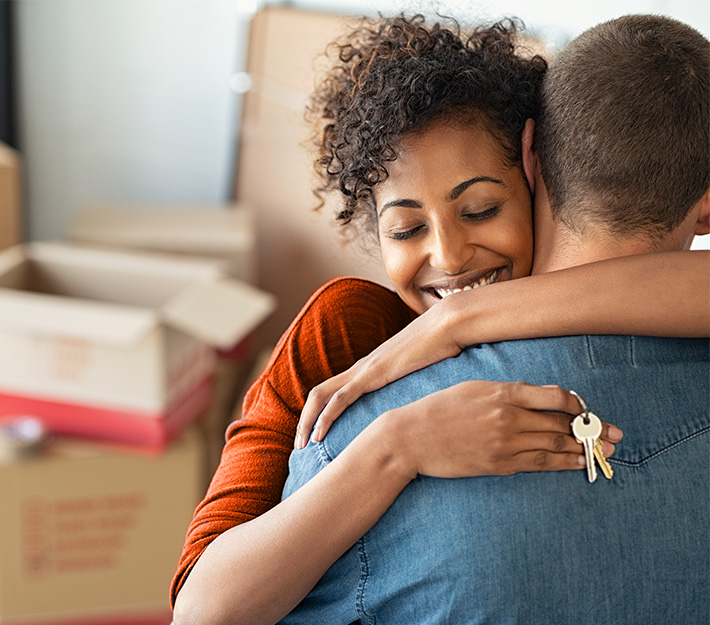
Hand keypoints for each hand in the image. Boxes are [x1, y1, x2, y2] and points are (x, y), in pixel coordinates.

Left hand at [296, 302, 463, 447]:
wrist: (448, 325)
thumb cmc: (443, 347)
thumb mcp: (425, 372)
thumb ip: (416, 385)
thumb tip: (425, 404)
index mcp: (371, 368)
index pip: (334, 390)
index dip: (320, 412)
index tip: (317, 435)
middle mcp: (361, 367)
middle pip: (319, 393)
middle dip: (305, 419)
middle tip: (299, 445)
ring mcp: (365, 369)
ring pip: (322, 395)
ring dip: (307, 420)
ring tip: (301, 445)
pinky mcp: (373, 374)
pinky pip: (340, 397)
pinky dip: (325, 416)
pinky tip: (319, 434)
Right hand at [381, 381, 622, 479]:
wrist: (411, 437)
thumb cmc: (439, 408)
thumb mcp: (473, 388)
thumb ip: (506, 391)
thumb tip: (537, 398)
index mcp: (503, 392)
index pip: (555, 396)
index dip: (577, 404)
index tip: (586, 408)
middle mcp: (509, 416)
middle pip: (562, 423)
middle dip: (592, 429)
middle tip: (615, 434)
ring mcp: (505, 443)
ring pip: (555, 445)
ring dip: (584, 448)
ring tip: (605, 450)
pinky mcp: (499, 464)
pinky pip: (539, 464)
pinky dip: (563, 463)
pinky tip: (579, 463)